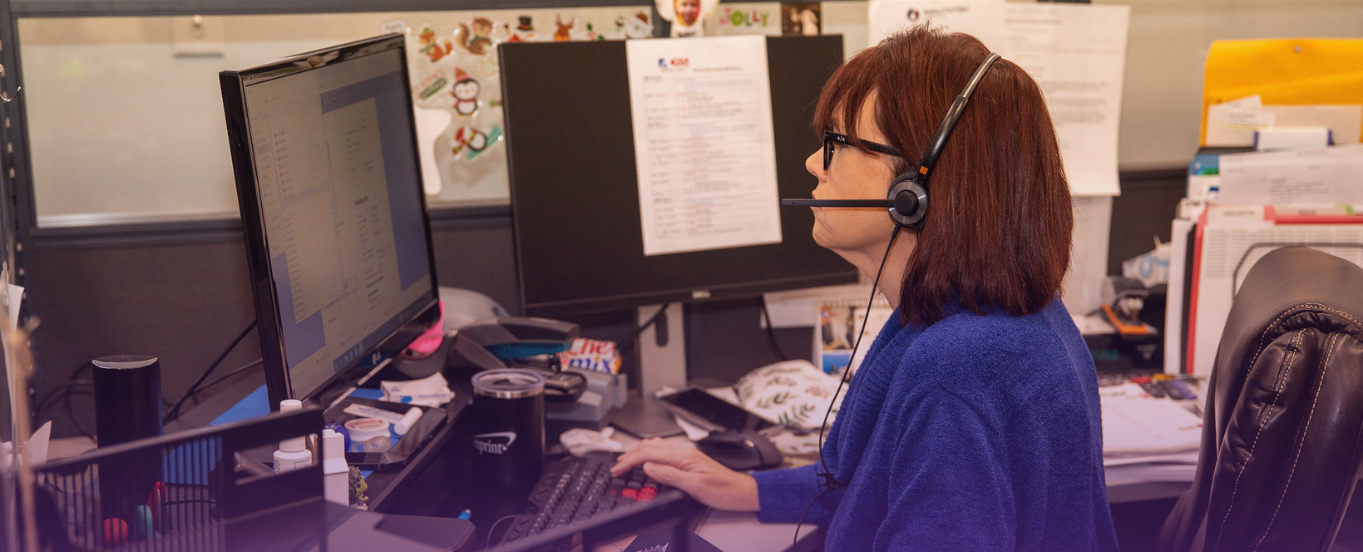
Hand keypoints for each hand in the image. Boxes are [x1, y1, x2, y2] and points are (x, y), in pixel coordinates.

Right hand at [611, 438, 759, 511]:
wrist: (741, 491)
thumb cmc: (723, 491)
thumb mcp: (695, 487)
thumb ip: (670, 475)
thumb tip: (648, 467)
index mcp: (683, 456)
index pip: (649, 453)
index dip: (630, 461)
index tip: (618, 469)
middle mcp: (684, 452)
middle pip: (650, 447)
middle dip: (630, 456)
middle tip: (617, 468)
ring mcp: (686, 455)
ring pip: (656, 447)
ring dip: (638, 454)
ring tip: (626, 463)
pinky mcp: (688, 461)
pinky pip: (664, 453)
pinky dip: (650, 455)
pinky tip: (647, 462)